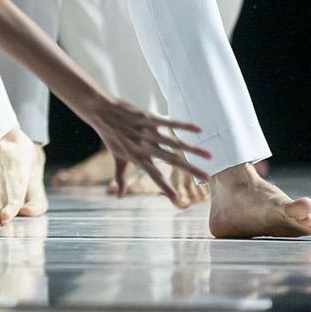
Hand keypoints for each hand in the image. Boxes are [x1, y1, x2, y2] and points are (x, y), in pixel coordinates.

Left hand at [83, 98, 211, 204]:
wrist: (100, 111)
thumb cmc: (110, 135)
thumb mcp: (116, 157)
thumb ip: (121, 178)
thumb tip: (120, 196)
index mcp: (138, 157)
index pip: (154, 176)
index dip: (165, 188)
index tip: (177, 200)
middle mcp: (144, 146)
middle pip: (171, 160)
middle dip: (190, 169)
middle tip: (207, 178)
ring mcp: (147, 132)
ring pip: (174, 142)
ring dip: (193, 149)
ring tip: (209, 155)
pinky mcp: (148, 118)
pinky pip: (169, 122)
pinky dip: (184, 126)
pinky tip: (199, 129)